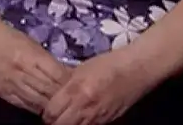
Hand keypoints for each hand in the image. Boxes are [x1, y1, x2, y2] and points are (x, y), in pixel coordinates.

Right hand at [0, 23, 70, 113]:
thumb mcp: (31, 44)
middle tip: (74, 102)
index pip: (58, 74)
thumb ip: (46, 60)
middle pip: (50, 90)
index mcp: (32, 56)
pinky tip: (43, 110)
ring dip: (51, 105)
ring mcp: (13, 83)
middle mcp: (23, 71)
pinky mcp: (3, 92)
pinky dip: (35, 108)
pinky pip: (23, 104)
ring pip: (38, 101)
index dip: (70, 83)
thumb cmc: (8, 37)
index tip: (78, 86)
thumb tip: (65, 73)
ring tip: (61, 109)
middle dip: (63, 97)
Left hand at [41, 48, 155, 124]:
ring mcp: (97, 118)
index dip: (46, 113)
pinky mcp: (107, 122)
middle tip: (53, 115)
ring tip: (67, 116)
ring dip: (67, 124)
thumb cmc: (107, 64)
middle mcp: (85, 108)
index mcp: (76, 91)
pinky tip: (81, 116)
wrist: (136, 70)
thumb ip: (65, 84)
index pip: (51, 112)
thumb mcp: (80, 70)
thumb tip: (51, 93)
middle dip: (53, 121)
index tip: (46, 108)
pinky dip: (81, 124)